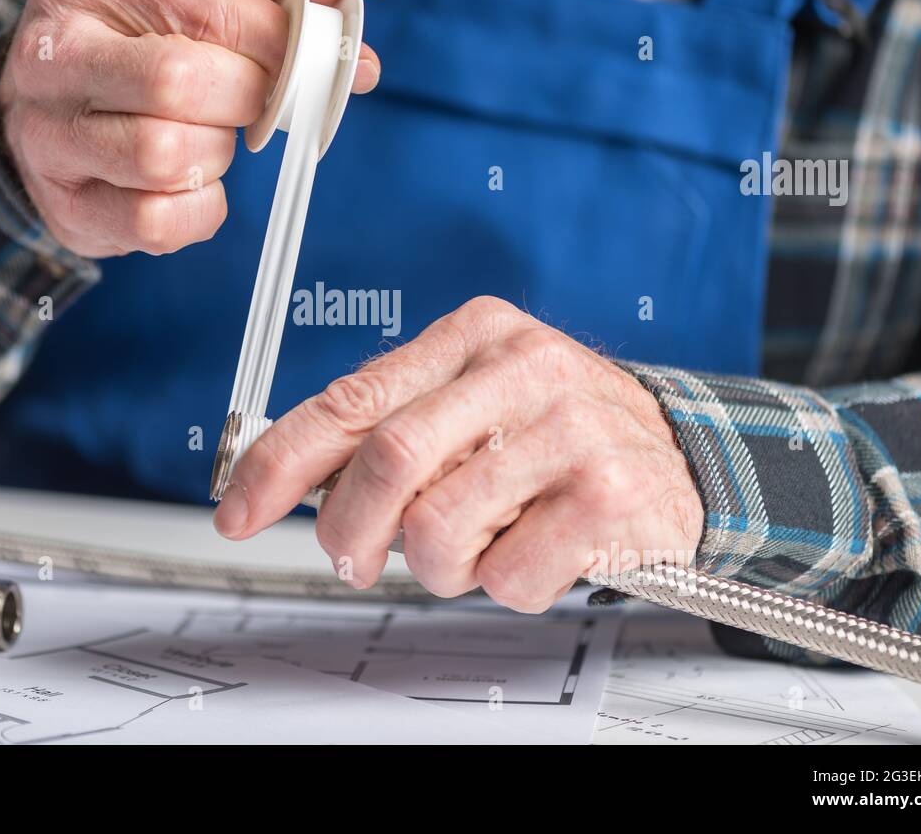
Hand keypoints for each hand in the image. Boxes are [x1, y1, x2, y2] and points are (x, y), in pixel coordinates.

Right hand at [0, 0, 381, 256]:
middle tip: (257, 101)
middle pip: (179, 82)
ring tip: (210, 136)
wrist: (48, 108)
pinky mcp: (68, 210)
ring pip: (165, 156)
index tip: (311, 57)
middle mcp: (49, 56)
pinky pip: (158, 221)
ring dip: (215, 153)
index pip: (203, 11)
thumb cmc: (134, 38)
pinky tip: (192, 182)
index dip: (276, 41)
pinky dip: (199, 208)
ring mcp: (48, 138)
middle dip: (245, 99)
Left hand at [213, 296, 704, 610]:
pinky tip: (536, 550)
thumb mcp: (475, 402)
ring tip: (476, 544)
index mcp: (474, 336)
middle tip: (354, 558)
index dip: (281, 463)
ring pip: (440, 529)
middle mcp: (523, 368)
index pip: (351, 400)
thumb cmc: (560, 431)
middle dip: (350, 531)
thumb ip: (393, 429)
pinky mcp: (609, 494)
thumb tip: (292, 481)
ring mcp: (571, 428)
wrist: (682, 453)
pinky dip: (505, 585)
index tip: (238, 511)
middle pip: (388, 461)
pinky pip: (508, 575)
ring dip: (440, 565)